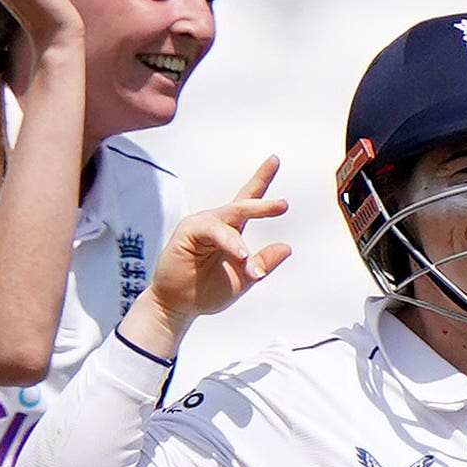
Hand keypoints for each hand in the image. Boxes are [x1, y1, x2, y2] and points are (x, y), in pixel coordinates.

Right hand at [143, 158, 291, 335]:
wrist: (179, 307)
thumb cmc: (206, 291)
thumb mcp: (244, 278)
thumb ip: (263, 263)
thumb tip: (287, 247)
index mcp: (230, 232)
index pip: (247, 202)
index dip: (261, 179)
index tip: (275, 159)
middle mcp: (216, 224)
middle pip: (241, 205)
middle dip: (262, 204)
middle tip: (283, 205)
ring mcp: (200, 225)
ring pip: (228, 218)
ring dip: (242, 239)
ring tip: (249, 259)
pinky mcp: (187, 232)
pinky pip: (213, 231)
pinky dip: (229, 243)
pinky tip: (240, 255)